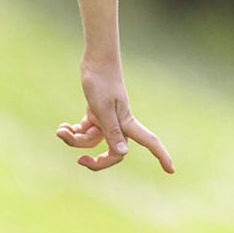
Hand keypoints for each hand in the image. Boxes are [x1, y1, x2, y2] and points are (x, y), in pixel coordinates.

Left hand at [57, 59, 173, 172]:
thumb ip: (112, 131)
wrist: (94, 61)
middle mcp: (118, 124)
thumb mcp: (103, 108)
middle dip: (94, 160)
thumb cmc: (101, 81)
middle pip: (112, 153)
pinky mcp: (95, 116)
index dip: (161, 155)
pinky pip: (83, 133)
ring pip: (91, 142)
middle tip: (80, 160)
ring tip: (61, 129)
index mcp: (127, 122)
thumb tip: (123, 153)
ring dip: (75, 139)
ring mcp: (106, 121)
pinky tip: (63, 126)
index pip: (149, 141)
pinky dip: (72, 132)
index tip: (171, 171)